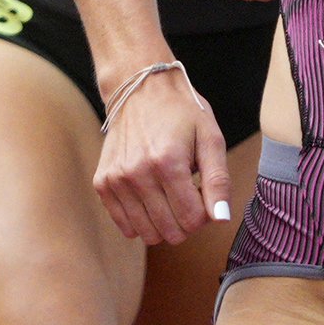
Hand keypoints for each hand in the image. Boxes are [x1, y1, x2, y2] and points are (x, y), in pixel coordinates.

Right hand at [91, 63, 232, 245]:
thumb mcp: (210, 139)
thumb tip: (221, 218)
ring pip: (147, 234)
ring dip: (164, 223)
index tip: (203, 193)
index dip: (206, 214)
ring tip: (169, 196)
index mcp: (168, 162)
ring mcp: (116, 180)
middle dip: (186, 221)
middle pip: (171, 231)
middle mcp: (137, 174)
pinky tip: (150, 199)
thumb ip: (218, 181)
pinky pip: (125, 225)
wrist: (139, 90)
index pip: (193, 219)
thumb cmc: (180, 113)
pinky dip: (141, 220)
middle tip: (188, 194)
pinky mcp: (102, 183)